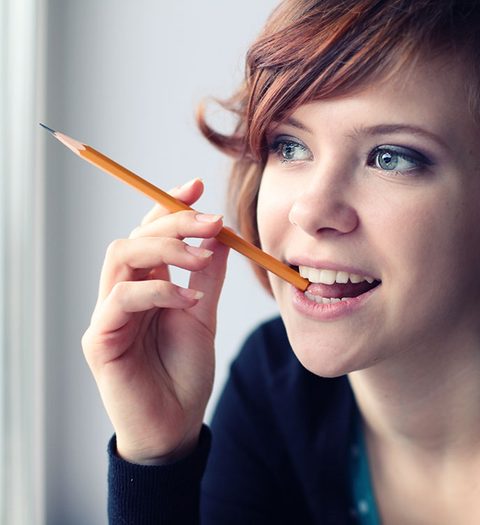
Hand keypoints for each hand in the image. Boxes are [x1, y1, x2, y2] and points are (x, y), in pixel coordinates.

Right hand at [82, 178, 228, 463]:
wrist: (175, 428)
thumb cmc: (184, 373)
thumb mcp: (203, 316)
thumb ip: (208, 277)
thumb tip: (220, 235)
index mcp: (146, 286)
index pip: (148, 234)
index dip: (168, 206)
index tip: (196, 187)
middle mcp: (122, 294)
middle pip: (134, 237)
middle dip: (173, 221)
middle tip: (212, 222)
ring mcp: (108, 315)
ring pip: (121, 256)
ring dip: (166, 249)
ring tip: (202, 260)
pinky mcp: (100, 339)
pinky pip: (121, 298)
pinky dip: (158, 290)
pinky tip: (188, 300)